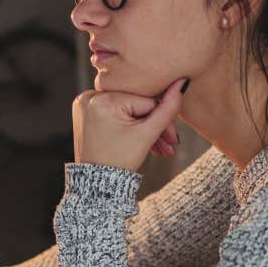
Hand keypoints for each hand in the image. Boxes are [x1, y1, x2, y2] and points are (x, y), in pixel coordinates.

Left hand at [72, 78, 186, 171]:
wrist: (97, 184)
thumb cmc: (119, 162)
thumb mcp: (147, 134)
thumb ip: (167, 109)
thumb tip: (182, 82)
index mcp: (102, 99)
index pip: (145, 102)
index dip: (162, 120)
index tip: (173, 139)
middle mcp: (89, 97)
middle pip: (135, 106)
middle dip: (154, 126)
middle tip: (170, 144)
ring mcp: (86, 104)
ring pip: (127, 111)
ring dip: (143, 128)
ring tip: (160, 148)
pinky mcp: (85, 112)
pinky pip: (115, 113)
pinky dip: (128, 125)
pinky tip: (141, 140)